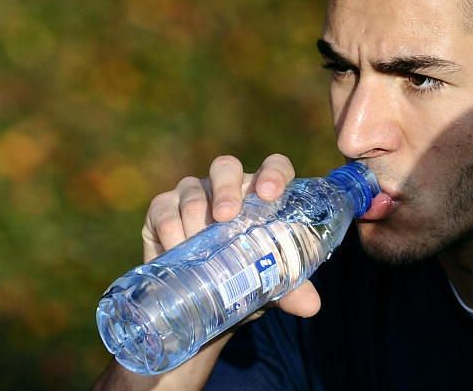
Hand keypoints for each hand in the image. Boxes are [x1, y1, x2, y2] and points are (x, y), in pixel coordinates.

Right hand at [142, 153, 320, 319]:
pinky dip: (171, 228)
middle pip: (226, 167)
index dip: (273, 173)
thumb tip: (310, 305)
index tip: (269, 193)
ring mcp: (192, 194)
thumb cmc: (240, 279)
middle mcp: (226, 188)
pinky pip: (164, 208)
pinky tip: (176, 249)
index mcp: (259, 197)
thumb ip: (289, 288)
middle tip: (226, 216)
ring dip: (196, 218)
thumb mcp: (266, 283)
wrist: (197, 298)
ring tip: (199, 247)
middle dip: (226, 188)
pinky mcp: (162, 207)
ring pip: (193, 191)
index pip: (273, 168)